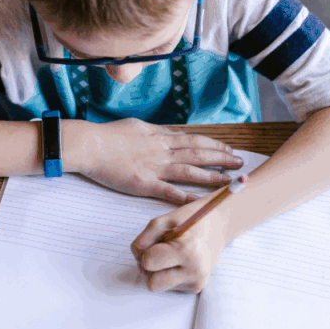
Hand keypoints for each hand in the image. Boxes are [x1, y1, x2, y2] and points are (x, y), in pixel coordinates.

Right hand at [80, 118, 243, 203]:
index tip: (228, 148)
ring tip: (229, 180)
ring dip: (212, 176)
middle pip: (199, 154)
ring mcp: (155, 168)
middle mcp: (162, 151)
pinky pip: (170, 192)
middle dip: (221, 158)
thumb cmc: (109, 135)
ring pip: (191, 171)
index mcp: (160, 137)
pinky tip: (202, 202)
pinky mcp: (144, 184)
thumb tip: (169, 133)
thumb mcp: (137, 126)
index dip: (214, 144)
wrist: (90, 146)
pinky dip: (187, 198)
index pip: (194, 140)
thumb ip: (155, 132)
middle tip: (239, 162)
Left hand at [130, 188, 231, 292]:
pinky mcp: (197, 288)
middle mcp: (194, 270)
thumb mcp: (164, 220)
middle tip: (158, 254)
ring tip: (171, 256)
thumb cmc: (190, 220)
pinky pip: (170, 287)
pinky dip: (170, 275)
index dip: (146, 253)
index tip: (155, 244)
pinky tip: (180, 262)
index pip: (148, 263)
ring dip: (159, 273)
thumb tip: (137, 258)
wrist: (219, 225)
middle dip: (149, 270)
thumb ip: (144, 238)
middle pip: (152, 284)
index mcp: (185, 250)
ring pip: (160, 287)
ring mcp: (197, 282)